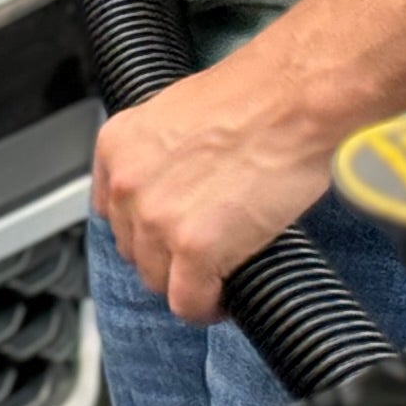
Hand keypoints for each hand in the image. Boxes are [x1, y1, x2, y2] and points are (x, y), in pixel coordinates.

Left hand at [91, 56, 347, 325]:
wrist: (292, 100)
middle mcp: (127, 185)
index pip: (114, 210)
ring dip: (185, 284)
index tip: (166, 237)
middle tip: (198, 259)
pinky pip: (188, 301)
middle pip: (133, 248)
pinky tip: (225, 301)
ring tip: (216, 280)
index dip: (144, 229)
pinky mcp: (195, 248)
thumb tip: (181, 183)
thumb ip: (165, 155)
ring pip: (157, 279)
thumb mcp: (180, 115)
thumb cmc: (256, 97)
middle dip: (165, 258)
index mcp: (118, 147)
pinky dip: (206, 308)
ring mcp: (156, 219)